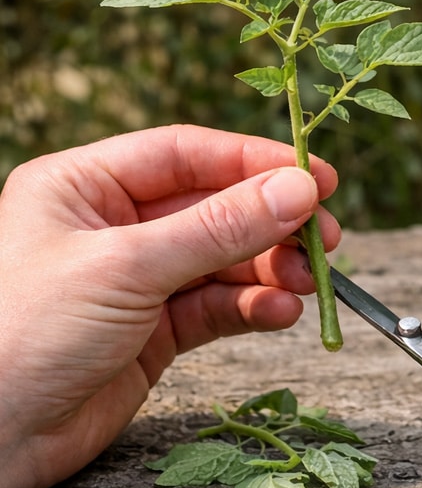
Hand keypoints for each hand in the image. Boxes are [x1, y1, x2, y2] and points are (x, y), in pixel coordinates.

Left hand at [0, 124, 339, 487]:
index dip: (254, 160)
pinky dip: (253, 305)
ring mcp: (142, 277)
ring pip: (224, 258)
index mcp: (88, 184)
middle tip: (325, 236)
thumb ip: (217, 228)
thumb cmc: (26, 334)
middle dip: (271, 221)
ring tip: (310, 280)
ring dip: (271, 267)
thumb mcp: (128, 266)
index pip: (187, 154)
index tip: (315, 175)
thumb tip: (297, 190)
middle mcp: (117, 224)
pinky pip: (219, 304)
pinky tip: (280, 312)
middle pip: (215, 207)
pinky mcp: (159, 326)